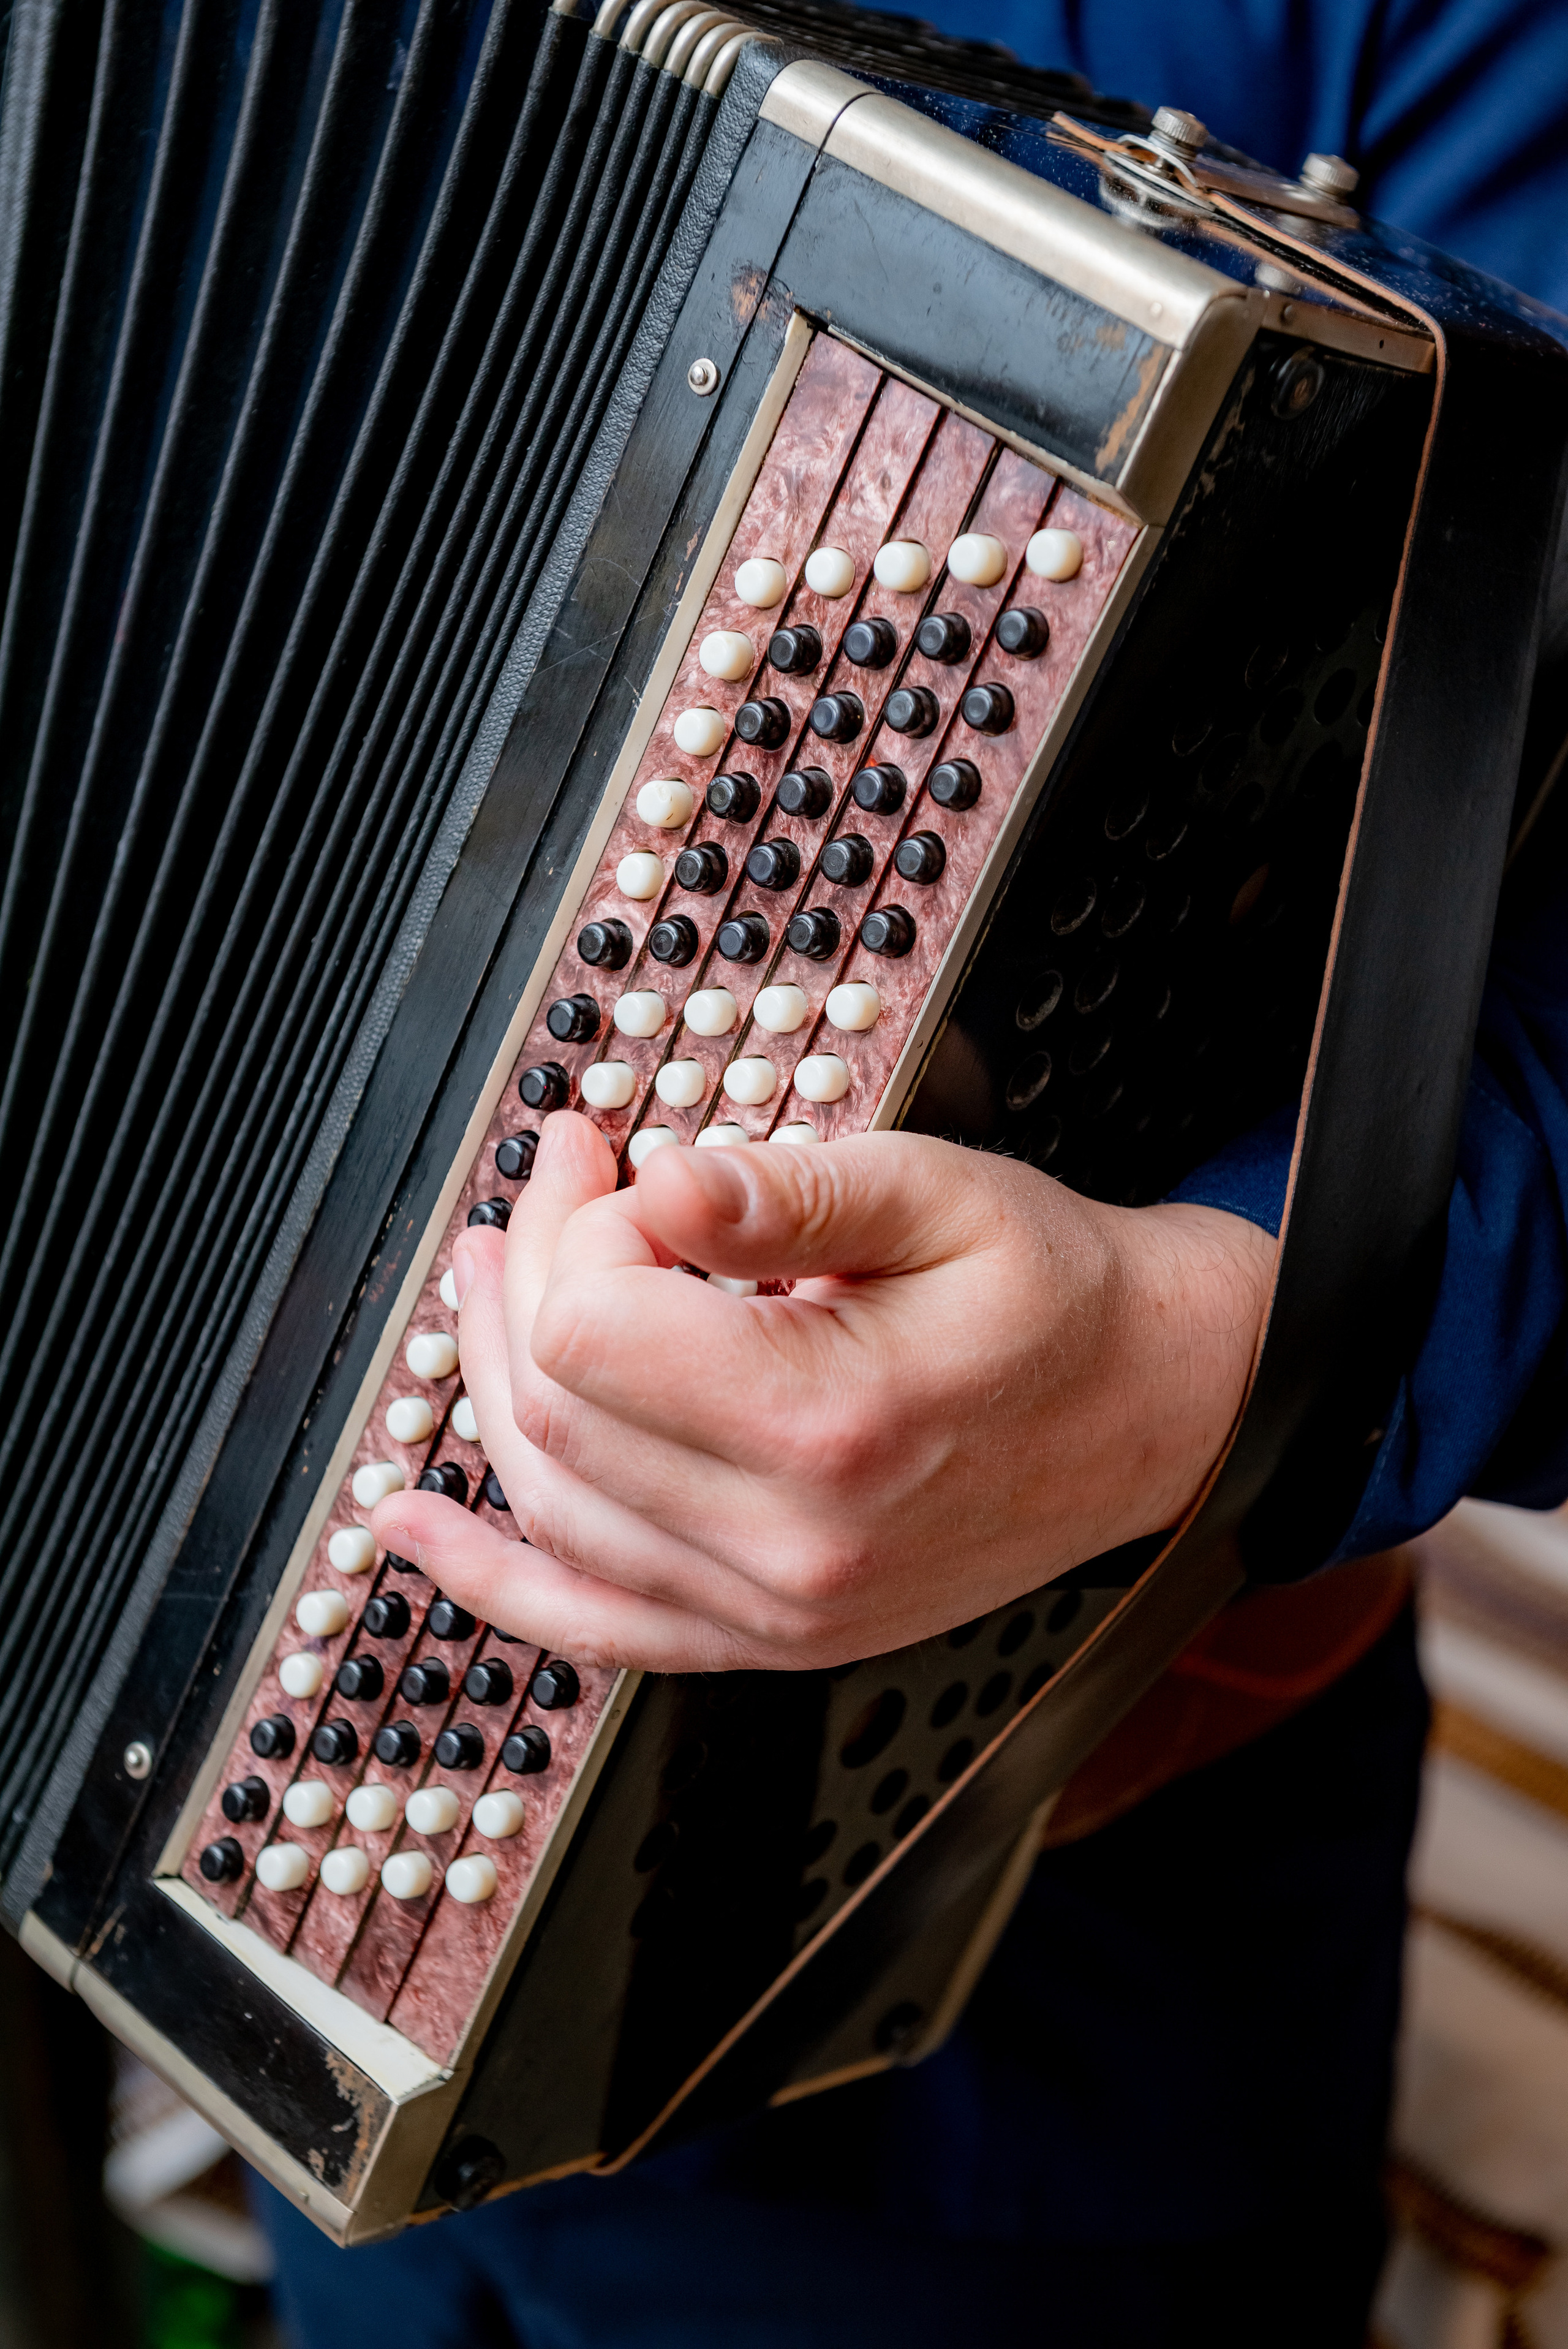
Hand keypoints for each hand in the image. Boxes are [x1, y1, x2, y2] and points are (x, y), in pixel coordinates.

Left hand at [371, 1113, 1274, 1671]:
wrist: (1155, 1413)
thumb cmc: (1059, 1300)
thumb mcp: (946, 1195)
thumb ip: (792, 1190)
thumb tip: (657, 1185)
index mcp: (833, 1426)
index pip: (592, 1332)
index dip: (575, 1229)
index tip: (619, 1165)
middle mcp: (790, 1547)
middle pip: (552, 1415)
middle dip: (526, 1279)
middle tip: (559, 1187)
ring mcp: (774, 1612)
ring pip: (549, 1508)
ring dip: (491, 1385)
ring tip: (492, 1283)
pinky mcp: (766, 1637)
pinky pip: (590, 1625)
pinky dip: (491, 1574)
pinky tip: (416, 1529)